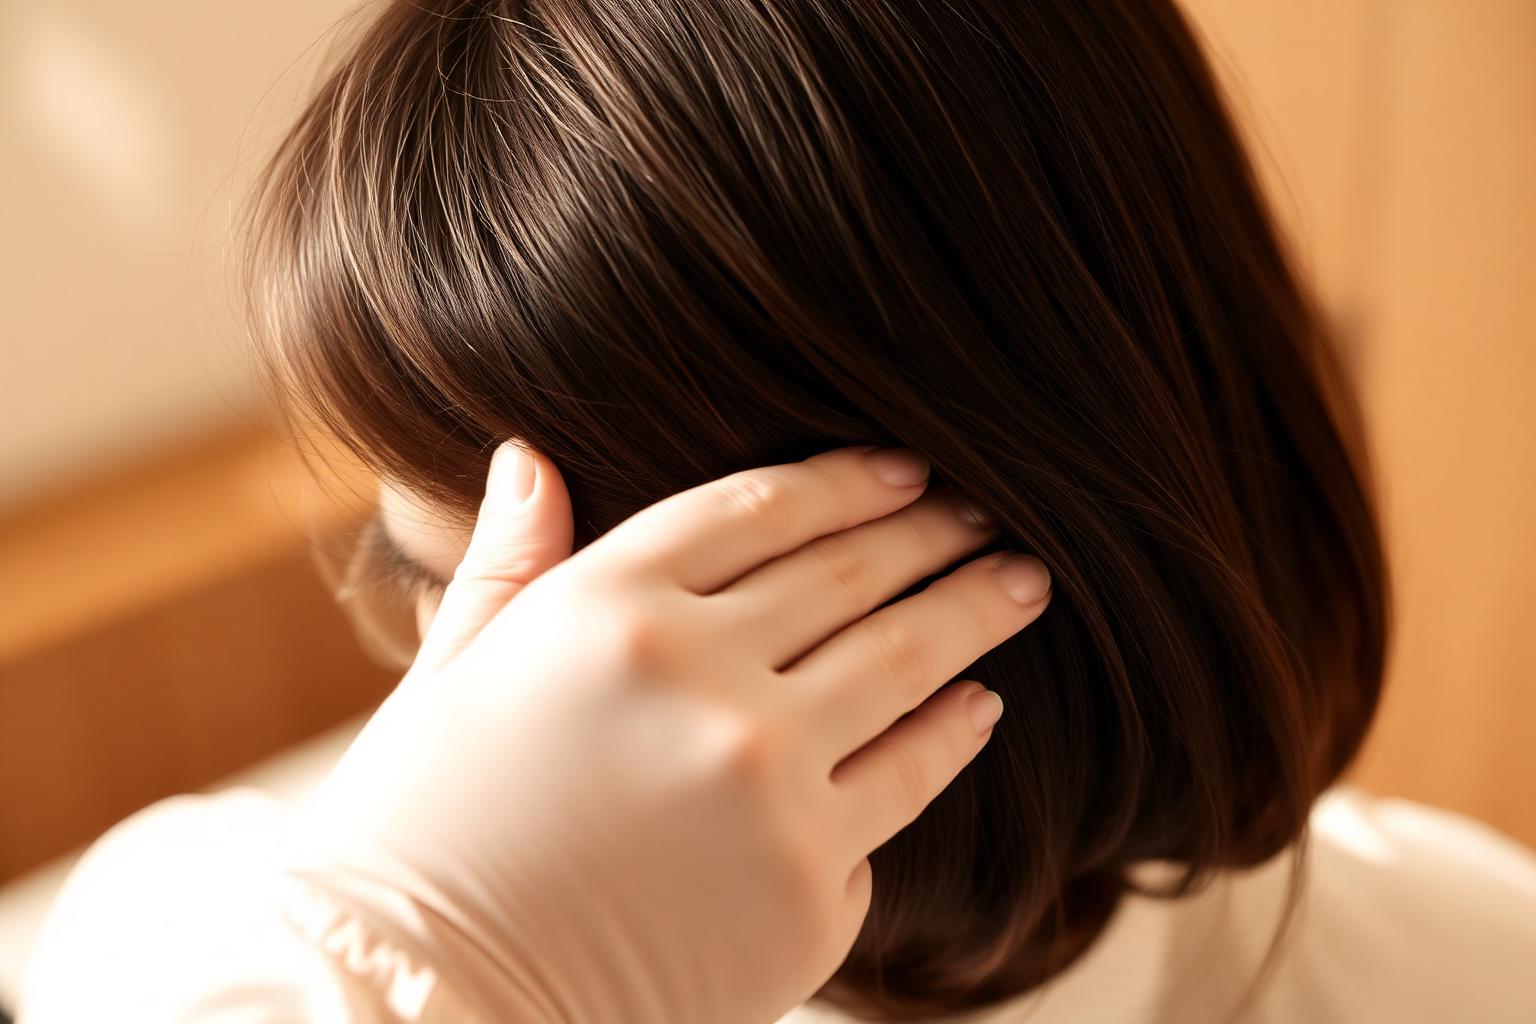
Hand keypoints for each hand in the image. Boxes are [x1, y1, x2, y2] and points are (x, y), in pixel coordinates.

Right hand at [280, 443, 1052, 1023]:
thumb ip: (511, 560)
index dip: (849, 480)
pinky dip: (953, 734)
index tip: (905, 471)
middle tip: (986, 516)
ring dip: (975, 611)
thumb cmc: (415, 837)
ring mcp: (765, 779)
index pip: (761, 508)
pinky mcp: (809, 883)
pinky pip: (907, 784)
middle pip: (851, 573)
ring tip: (1018, 584)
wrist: (418, 1010)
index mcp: (606, 606)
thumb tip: (531, 454)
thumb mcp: (448, 675)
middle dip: (933, 534)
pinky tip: (977, 705)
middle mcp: (699, 673)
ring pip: (906, 663)